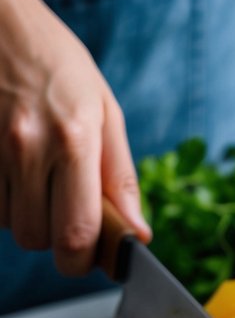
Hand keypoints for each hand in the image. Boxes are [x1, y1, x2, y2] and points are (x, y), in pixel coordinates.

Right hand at [0, 0, 149, 275]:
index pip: (78, 233)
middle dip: (55, 239)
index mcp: (73, 137)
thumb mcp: (102, 107)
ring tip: (34, 176)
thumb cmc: (52, 58)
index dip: (84, 260)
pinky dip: (1, 199)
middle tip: (64, 212)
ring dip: (26, 216)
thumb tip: (137, 234)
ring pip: (8, 224)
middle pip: (38, 238)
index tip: (91, 256)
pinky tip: (9, 168)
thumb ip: (120, 176)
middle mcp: (27, 145)